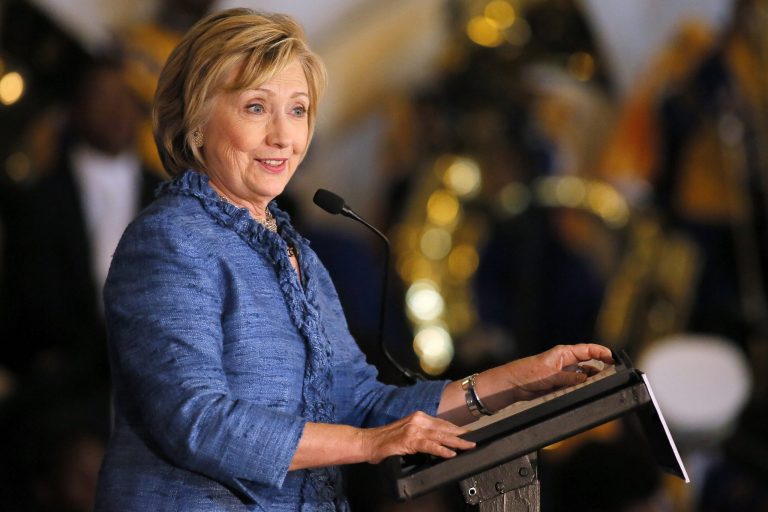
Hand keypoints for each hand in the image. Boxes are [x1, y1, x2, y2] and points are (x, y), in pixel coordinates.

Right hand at [360, 411, 475, 463]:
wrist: (368, 442)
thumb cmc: (385, 440)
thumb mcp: (407, 432)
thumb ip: (421, 433)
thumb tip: (437, 440)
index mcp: (418, 417)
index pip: (442, 423)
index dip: (456, 429)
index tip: (468, 433)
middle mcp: (417, 420)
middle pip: (444, 428)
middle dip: (461, 435)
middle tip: (474, 439)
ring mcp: (414, 429)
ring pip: (440, 435)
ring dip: (456, 442)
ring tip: (468, 446)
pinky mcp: (409, 440)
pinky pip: (429, 445)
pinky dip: (441, 450)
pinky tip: (450, 453)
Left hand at [502, 343, 613, 401]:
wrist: (514, 385)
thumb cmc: (528, 373)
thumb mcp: (550, 374)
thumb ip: (569, 377)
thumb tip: (586, 378)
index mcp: (564, 353)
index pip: (587, 350)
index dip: (601, 352)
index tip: (612, 358)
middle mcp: (566, 362)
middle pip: (589, 363)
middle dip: (601, 368)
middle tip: (613, 375)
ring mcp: (565, 374)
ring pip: (585, 376)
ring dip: (593, 379)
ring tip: (603, 384)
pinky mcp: (561, 385)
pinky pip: (577, 386)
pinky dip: (584, 388)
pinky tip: (590, 391)